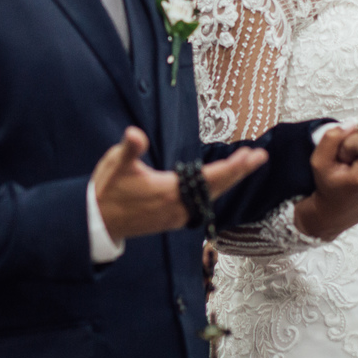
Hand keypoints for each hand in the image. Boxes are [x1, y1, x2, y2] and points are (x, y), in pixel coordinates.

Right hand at [92, 127, 266, 241]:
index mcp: (170, 191)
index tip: (251, 156)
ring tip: (243, 164)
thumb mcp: (117, 164)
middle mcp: (178, 207)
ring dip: (228, 180)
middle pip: (217, 188)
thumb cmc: (107, 191)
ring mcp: (176, 215)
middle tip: (260, 157)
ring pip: (210, 196)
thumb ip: (129, 148)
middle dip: (239, 171)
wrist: (97, 223)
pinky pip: (201, 203)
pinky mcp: (172, 219)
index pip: (210, 178)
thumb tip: (134, 134)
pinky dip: (214, 190)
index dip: (233, 167)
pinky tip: (218, 182)